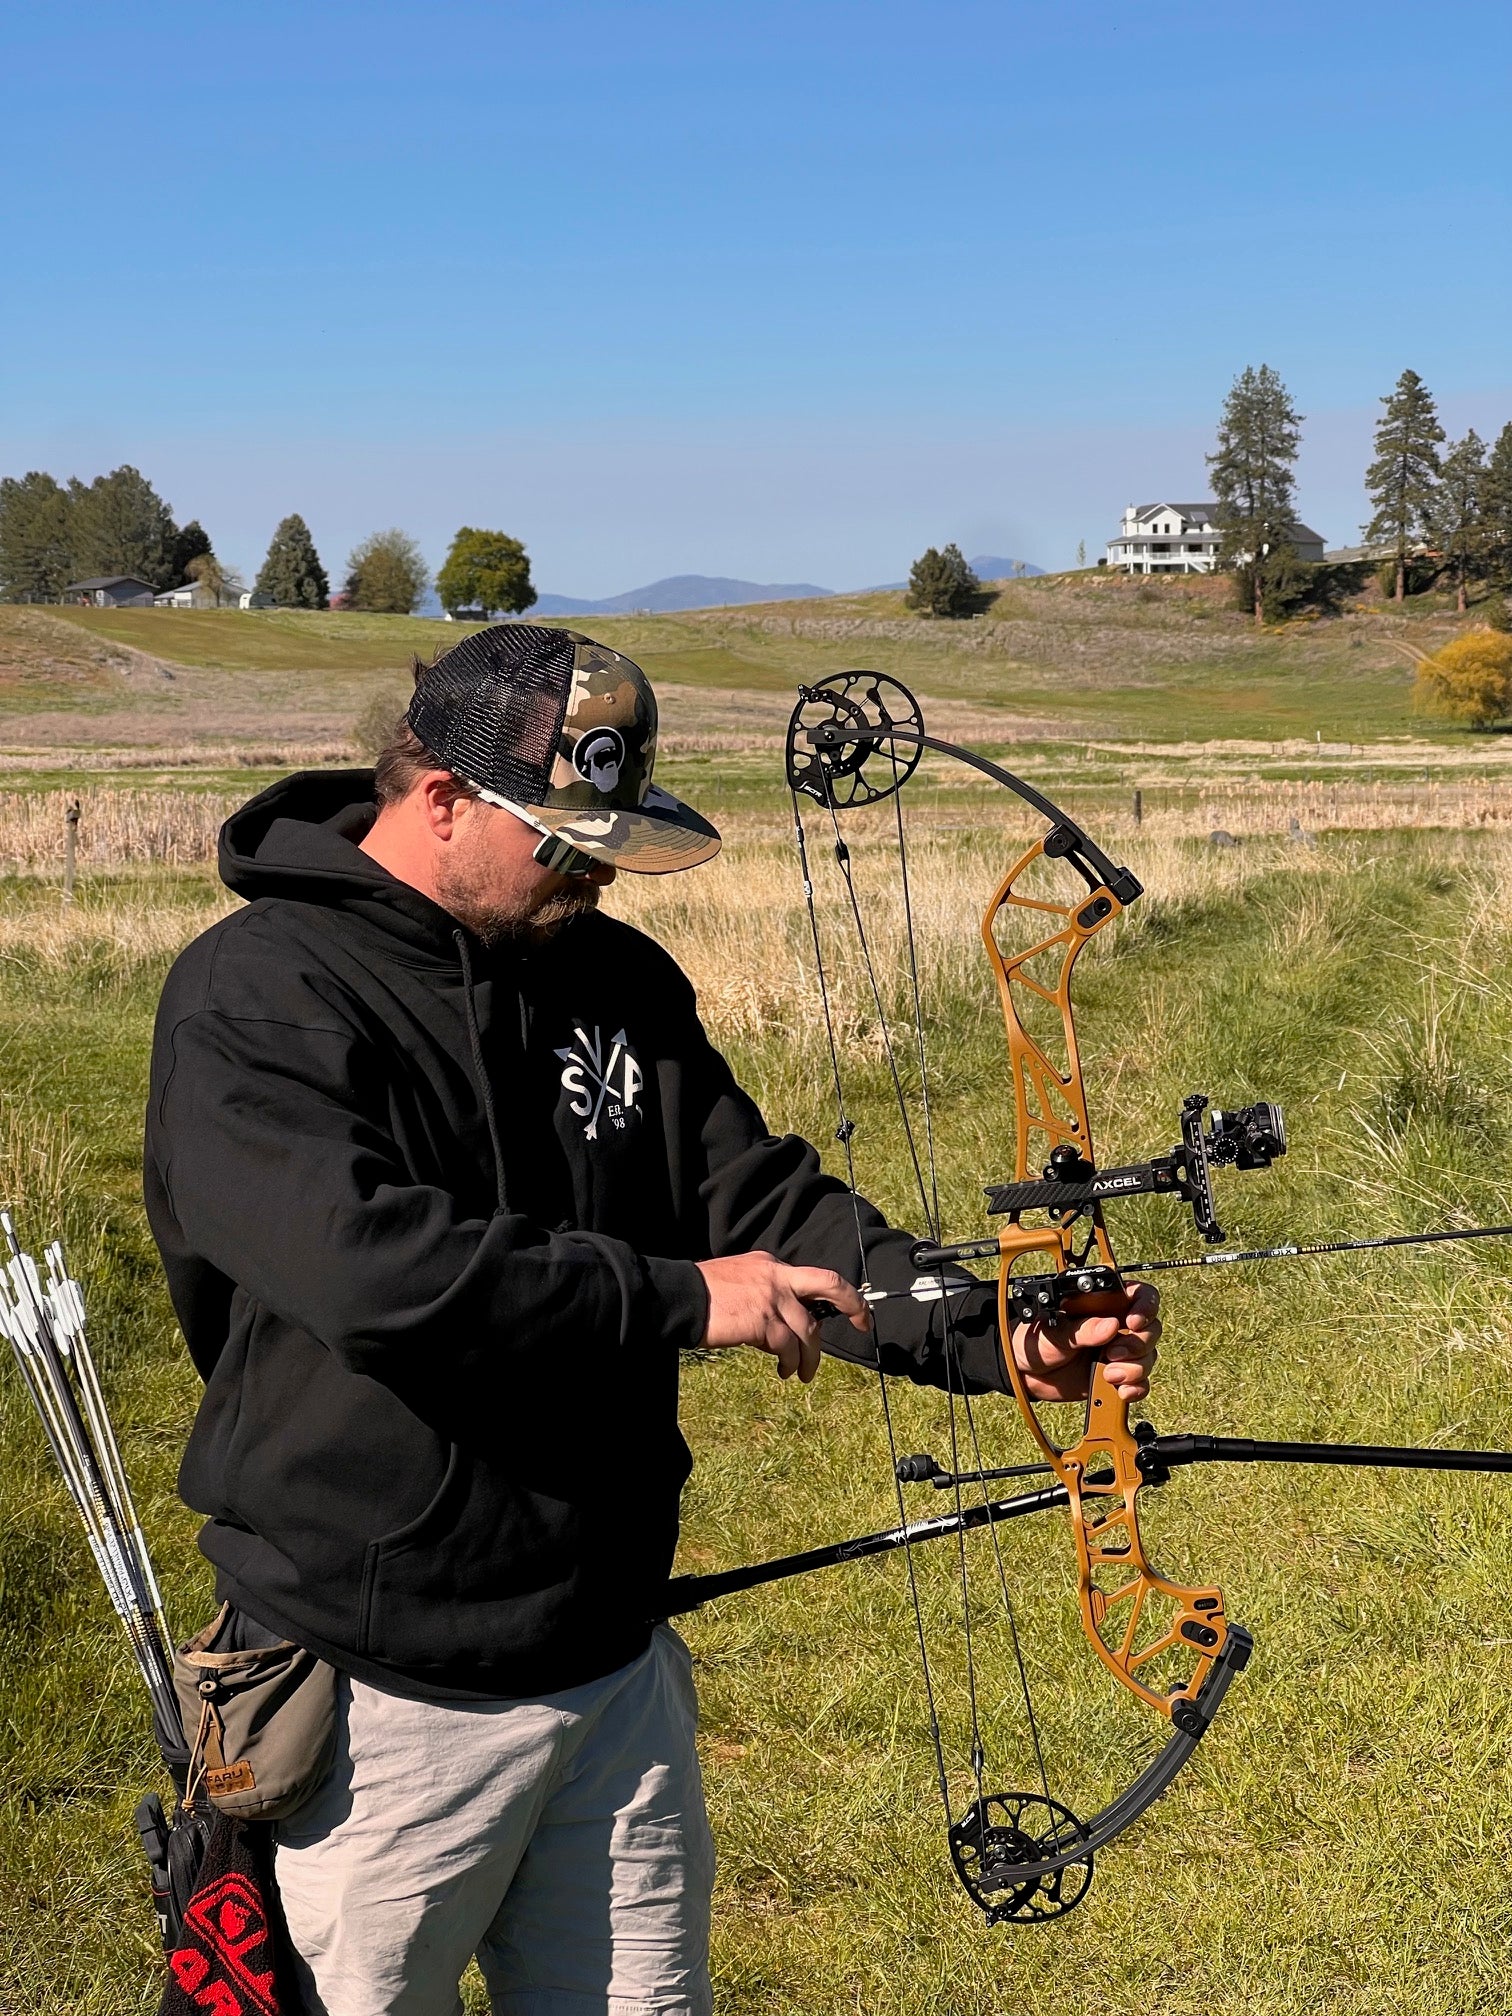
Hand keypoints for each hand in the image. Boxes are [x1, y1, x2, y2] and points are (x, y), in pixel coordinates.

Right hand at [695, 1253, 869, 1384]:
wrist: (679, 1296)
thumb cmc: (703, 1295)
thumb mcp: (740, 1281)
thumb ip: (765, 1293)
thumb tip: (784, 1326)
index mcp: (771, 1266)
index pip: (813, 1278)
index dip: (839, 1293)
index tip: (854, 1308)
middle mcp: (776, 1276)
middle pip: (829, 1285)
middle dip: (854, 1303)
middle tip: (864, 1324)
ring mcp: (771, 1297)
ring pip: (808, 1330)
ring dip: (810, 1357)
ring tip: (801, 1374)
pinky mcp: (762, 1320)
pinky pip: (787, 1347)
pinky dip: (789, 1362)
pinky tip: (784, 1371)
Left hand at [1009, 1281, 1160, 1404]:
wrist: (1027, 1374)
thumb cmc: (1038, 1341)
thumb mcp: (1056, 1331)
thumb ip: (1082, 1329)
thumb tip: (1110, 1325)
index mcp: (1105, 1303)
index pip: (1141, 1296)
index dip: (1145, 1307)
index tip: (1133, 1323)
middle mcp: (1118, 1325)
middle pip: (1151, 1329)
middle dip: (1138, 1344)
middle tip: (1111, 1353)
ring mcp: (1120, 1352)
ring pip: (1148, 1357)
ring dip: (1134, 1369)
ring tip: (1107, 1374)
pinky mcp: (1119, 1376)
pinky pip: (1141, 1382)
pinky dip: (1135, 1388)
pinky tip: (1120, 1390)